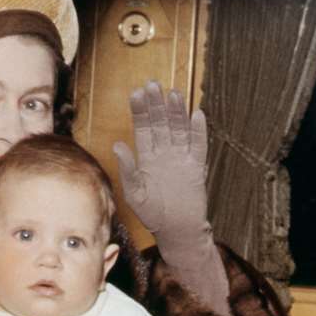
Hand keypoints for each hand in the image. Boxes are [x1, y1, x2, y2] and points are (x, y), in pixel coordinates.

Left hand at [112, 81, 211, 249]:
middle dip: (157, 105)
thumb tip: (117, 145)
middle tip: (153, 84)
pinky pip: (198, 146)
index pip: (142, 128)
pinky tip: (197, 114)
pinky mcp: (196, 167)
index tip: (136, 92)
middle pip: (161, 123)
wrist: (177, 231)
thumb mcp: (135, 193)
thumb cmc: (153, 214)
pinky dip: (198, 131)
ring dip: (176, 112)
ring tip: (173, 93)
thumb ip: (128, 169)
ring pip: (179, 129)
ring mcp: (181, 159)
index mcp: (147, 158)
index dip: (140, 111)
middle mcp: (164, 154)